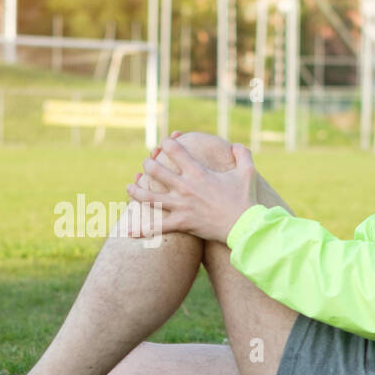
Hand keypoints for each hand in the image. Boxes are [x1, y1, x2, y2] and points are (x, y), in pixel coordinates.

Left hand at [125, 136, 257, 242]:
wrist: (245, 226)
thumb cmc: (245, 199)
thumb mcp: (247, 172)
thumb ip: (242, 154)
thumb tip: (236, 145)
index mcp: (199, 173)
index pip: (175, 151)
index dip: (166, 144)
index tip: (164, 143)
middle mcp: (186, 187)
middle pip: (156, 170)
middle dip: (148, 165)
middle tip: (147, 165)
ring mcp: (181, 206)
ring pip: (150, 197)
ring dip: (136, 191)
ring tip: (129, 187)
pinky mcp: (181, 223)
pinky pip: (157, 227)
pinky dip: (141, 229)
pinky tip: (127, 230)